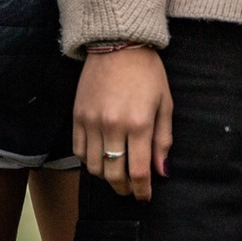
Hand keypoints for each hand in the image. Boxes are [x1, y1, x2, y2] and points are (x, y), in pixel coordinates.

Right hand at [77, 47, 172, 199]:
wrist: (118, 43)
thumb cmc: (147, 72)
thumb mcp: (165, 104)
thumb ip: (163, 140)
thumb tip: (162, 172)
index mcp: (139, 123)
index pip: (139, 172)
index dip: (142, 190)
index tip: (145, 197)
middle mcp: (113, 126)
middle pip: (114, 175)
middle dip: (124, 188)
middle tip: (131, 189)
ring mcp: (92, 122)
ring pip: (94, 167)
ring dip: (106, 176)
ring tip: (117, 173)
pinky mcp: (77, 116)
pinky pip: (79, 151)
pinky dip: (89, 161)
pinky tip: (101, 157)